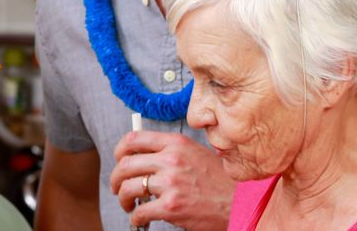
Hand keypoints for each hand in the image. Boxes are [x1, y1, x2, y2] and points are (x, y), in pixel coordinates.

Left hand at [110, 130, 233, 229]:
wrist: (242, 203)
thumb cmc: (220, 181)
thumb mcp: (195, 154)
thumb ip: (170, 151)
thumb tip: (141, 155)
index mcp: (175, 144)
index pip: (133, 139)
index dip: (119, 151)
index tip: (118, 160)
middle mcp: (170, 160)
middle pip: (125, 165)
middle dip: (115, 178)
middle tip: (117, 187)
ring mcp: (171, 183)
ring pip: (128, 188)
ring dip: (123, 199)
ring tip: (128, 204)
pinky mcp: (172, 206)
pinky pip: (141, 211)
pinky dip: (135, 218)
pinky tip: (140, 219)